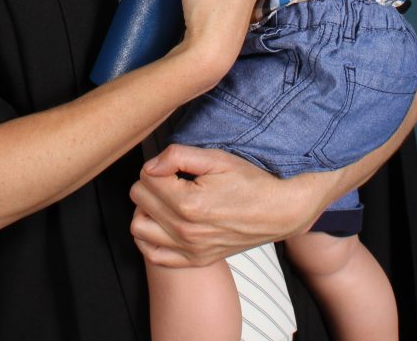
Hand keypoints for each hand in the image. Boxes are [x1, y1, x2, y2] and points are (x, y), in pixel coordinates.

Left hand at [130, 145, 319, 266]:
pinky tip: (163, 222)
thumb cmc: (250, 182)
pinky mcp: (195, 260)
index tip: (173, 166)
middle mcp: (185, 230)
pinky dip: (150, 237)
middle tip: (169, 178)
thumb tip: (150, 165)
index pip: (146, 178)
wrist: (278, 212)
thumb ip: (178, 156)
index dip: (156, 165)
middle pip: (139, 200)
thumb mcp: (217, 158)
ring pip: (138, 228)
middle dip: (149, 183)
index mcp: (189, 202)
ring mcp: (190, 249)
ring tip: (164, 199)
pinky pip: (153, 254)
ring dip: (145, 209)